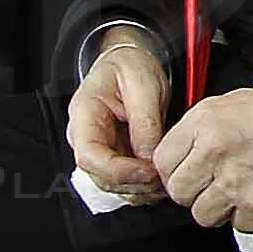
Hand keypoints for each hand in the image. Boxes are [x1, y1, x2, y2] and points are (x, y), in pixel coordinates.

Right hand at [62, 31, 169, 198]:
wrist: (130, 62)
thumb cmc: (130, 67)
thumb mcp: (143, 84)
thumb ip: (145, 122)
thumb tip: (148, 157)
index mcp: (84, 115)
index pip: (89, 156)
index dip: (119, 171)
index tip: (148, 171)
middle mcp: (87, 138)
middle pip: (101, 177)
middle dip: (134, 184)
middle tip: (165, 178)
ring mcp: (101, 150)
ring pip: (114, 185)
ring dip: (141, 189)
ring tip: (167, 180)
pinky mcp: (116, 157)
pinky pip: (126, 180)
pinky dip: (144, 186)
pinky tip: (163, 180)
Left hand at [152, 83, 252, 233]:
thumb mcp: (236, 103)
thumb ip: (203, 129)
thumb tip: (184, 155)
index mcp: (206, 121)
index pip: (163, 161)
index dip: (175, 170)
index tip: (187, 172)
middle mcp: (214, 151)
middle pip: (179, 192)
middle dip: (195, 192)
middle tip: (215, 183)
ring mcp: (234, 182)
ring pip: (203, 215)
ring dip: (219, 208)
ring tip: (240, 191)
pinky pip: (237, 225)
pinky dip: (250, 216)